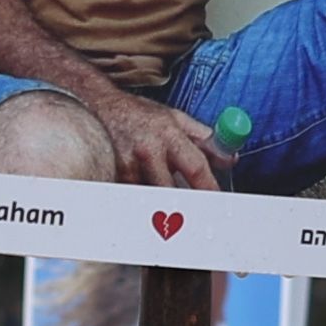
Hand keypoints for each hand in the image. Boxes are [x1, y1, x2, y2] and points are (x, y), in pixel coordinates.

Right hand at [80, 82, 230, 195]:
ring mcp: (126, 166)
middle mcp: (147, 151)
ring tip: (164, 201)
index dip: (209, 189)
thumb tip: (229, 159)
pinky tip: (144, 193)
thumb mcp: (175, 119)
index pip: (195, 168)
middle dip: (184, 208)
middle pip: (171, 193)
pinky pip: (134, 197)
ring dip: (160, 205)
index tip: (219, 205)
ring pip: (151, 199)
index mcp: (168, 135)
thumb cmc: (138, 114)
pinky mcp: (111, 176)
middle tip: (194, 220)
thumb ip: (204, 140)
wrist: (97, 106)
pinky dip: (142, 200)